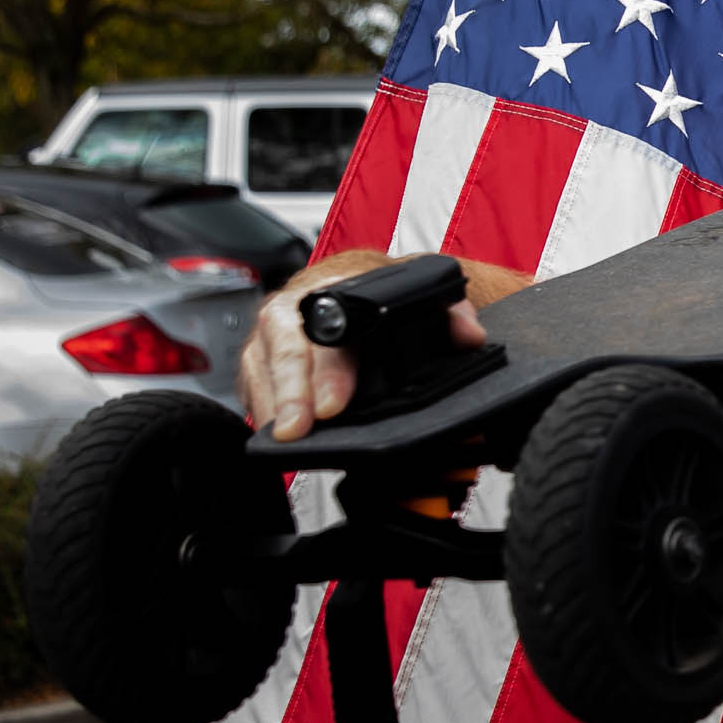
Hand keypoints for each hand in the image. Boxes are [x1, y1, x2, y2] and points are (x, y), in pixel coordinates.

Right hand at [244, 248, 500, 443]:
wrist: (357, 282)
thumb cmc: (382, 296)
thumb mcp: (422, 295)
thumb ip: (451, 314)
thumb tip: (470, 336)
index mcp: (336, 288)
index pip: (330, 329)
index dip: (330, 369)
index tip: (336, 404)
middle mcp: (297, 307)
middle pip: (287, 349)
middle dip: (293, 393)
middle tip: (299, 430)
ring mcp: (274, 333)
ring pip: (261, 365)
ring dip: (273, 404)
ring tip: (286, 439)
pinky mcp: (261, 358)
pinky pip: (253, 382)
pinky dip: (262, 407)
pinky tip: (276, 433)